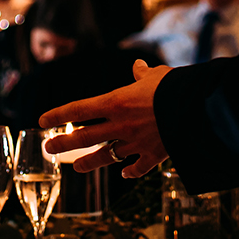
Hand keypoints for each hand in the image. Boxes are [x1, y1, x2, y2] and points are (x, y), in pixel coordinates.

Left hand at [39, 60, 170, 178]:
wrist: (196, 111)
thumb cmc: (175, 87)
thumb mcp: (157, 75)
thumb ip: (143, 74)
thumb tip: (138, 66)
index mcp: (116, 102)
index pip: (78, 109)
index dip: (58, 114)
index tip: (42, 120)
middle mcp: (120, 125)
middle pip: (84, 137)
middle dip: (63, 143)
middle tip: (48, 148)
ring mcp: (135, 143)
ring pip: (105, 156)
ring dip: (88, 162)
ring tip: (75, 168)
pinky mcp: (152, 155)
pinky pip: (137, 167)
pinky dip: (130, 170)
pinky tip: (125, 173)